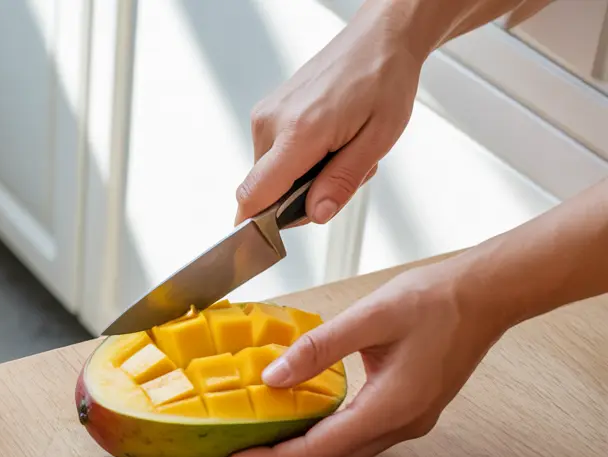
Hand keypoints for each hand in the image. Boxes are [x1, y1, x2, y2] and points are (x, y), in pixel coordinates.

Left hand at [224, 257, 506, 456]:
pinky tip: (304, 414)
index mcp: (392, 407)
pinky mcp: (411, 412)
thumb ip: (318, 350)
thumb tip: (272, 377)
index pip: (319, 450)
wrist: (486, 295)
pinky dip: (328, 434)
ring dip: (306, 449)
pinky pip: (361, 436)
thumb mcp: (369, 317)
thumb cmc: (435, 300)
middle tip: (241, 445)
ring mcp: (410, 422)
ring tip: (265, 432)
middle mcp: (402, 425)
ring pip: (346, 453)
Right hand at [235, 2, 424, 224]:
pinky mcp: (267, 113)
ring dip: (304, 178)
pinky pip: (274, 156)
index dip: (259, 224)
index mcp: (299, 132)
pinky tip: (327, 141)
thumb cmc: (382, 81)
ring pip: (271, 175)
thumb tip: (316, 214)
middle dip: (302, 197)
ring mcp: (265, 116)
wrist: (377, 41)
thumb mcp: (377, 140)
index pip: (254, 194)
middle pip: (266, 191)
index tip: (276, 233)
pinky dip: (299, 160)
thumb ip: (342, 181)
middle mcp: (272, 123)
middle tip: (343, 172)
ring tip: (340, 151)